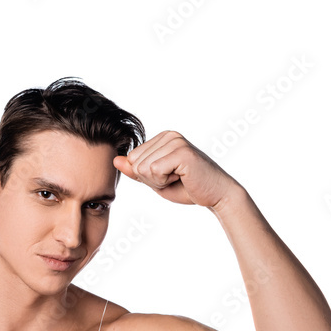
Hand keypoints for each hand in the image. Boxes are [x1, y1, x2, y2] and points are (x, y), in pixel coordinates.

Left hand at [113, 130, 245, 208]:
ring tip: (179, 177)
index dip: (146, 176)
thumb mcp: (155, 180)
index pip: (132, 159)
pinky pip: (153, 171)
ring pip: (143, 168)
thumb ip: (135, 170)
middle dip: (151, 179)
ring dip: (159, 181)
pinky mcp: (181, 152)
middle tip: (174, 178)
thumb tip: (115, 160)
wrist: (216, 195)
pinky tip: (182, 178)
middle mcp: (169, 135)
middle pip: (135, 163)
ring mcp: (176, 141)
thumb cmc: (187, 188)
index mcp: (162, 138)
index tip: (168, 176)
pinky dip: (164, 182)